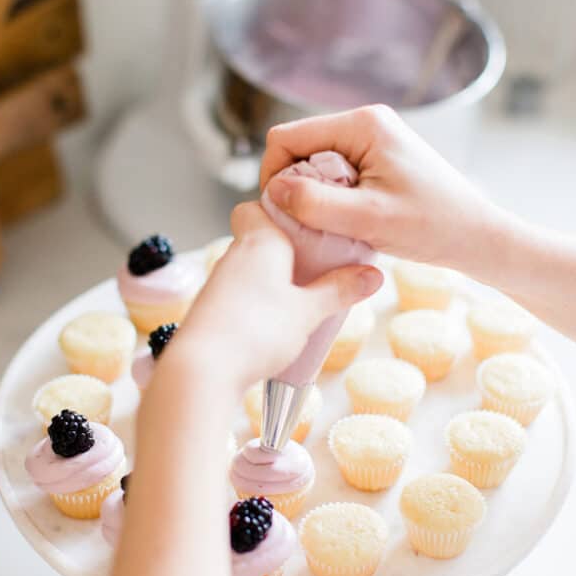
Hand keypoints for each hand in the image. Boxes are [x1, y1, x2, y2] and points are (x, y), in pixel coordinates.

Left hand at [166, 202, 381, 390]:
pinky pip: (239, 293)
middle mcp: (234, 256)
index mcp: (259, 242)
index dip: (281, 210)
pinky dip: (257, 301)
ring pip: (249, 267)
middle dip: (287, 249)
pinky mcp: (211, 310)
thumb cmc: (255, 331)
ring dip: (272, 278)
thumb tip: (372, 275)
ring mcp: (218, 283)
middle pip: (259, 237)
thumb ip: (339, 291)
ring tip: (300, 300)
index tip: (309, 226)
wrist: (203, 370)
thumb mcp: (309, 312)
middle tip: (317, 268)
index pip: (258, 205)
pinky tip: (273, 323)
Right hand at [260, 104, 504, 273]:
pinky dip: (331, 198)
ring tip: (333, 226)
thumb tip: (274, 191)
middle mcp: (366, 122)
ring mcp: (373, 139)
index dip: (274, 175)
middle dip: (295, 186)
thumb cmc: (432, 227)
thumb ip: (316, 204)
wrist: (477, 236)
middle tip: (310, 225)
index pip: (287, 137)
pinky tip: (346, 222)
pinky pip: (334, 173)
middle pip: (299, 148)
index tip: (282, 213)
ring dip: (314, 195)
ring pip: (315, 163)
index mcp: (363, 124)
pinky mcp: (378, 158)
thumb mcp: (368, 219)